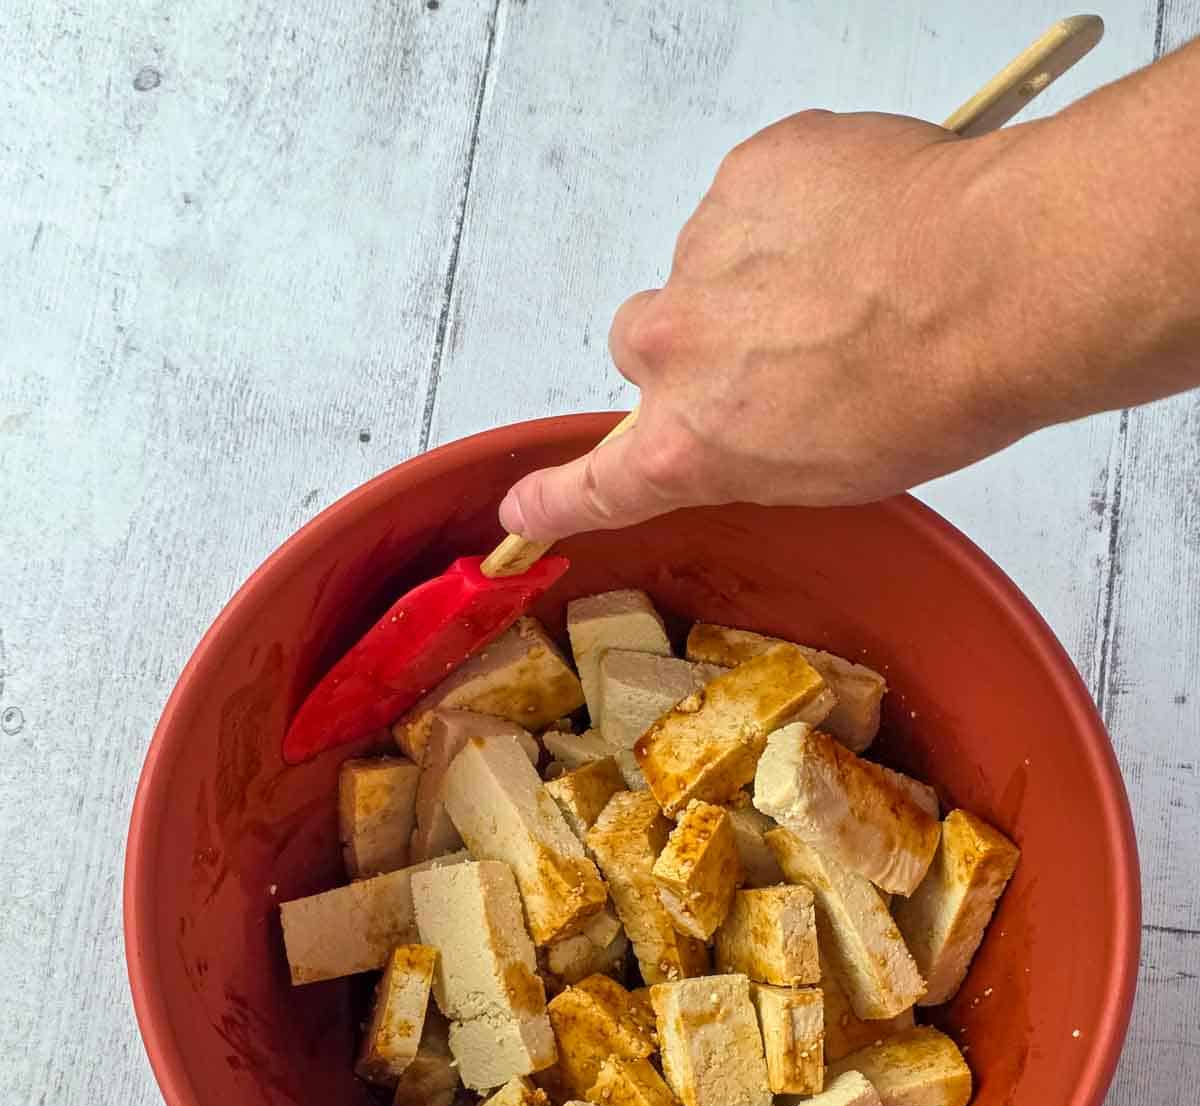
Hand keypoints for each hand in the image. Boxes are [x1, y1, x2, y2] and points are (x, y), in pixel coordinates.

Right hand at [498, 110, 1030, 538]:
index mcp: (689, 444)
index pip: (597, 483)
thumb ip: (752, 448)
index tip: (521, 511)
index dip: (555, 499)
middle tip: (789, 347)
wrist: (1000, 281)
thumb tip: (746, 416)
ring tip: (851, 283)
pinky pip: (755, 198)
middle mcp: (673, 349)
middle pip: (647, 345)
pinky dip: (796, 210)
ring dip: (758, 274)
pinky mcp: (749, 172)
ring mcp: (703, 251)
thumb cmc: (934, 396)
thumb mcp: (831, 472)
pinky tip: (860, 227)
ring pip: (706, 265)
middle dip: (702, 347)